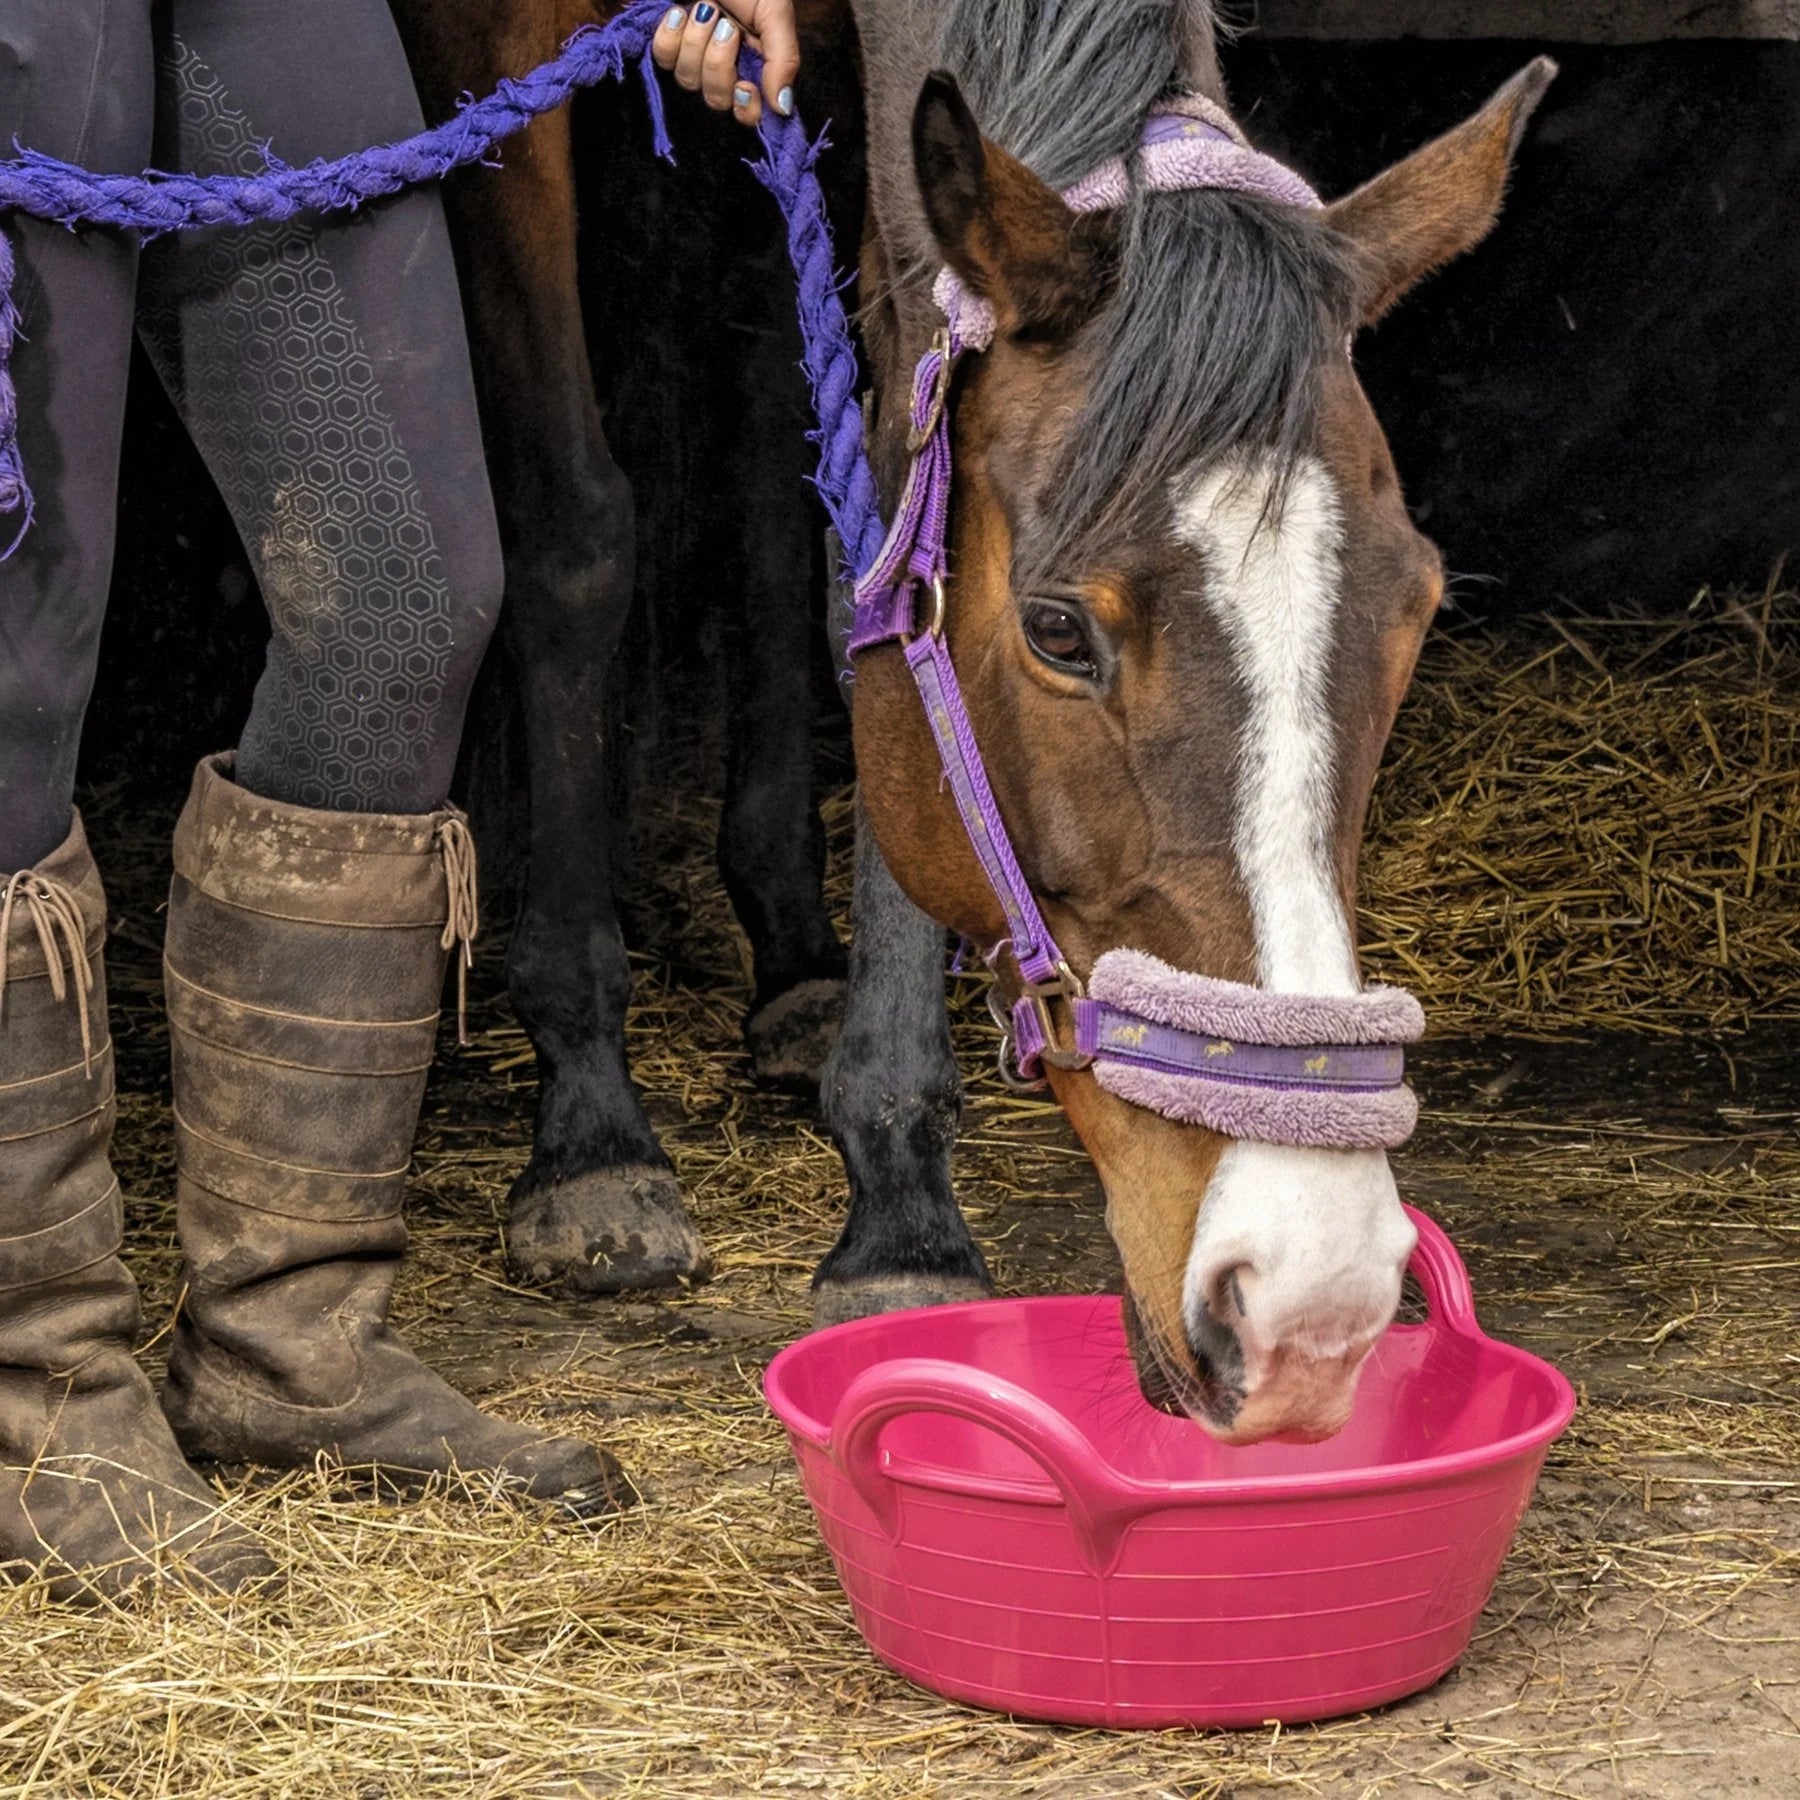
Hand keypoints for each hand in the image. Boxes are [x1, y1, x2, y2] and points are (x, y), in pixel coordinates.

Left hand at [651, 2, 799, 127]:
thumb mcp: (775, 12)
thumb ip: (783, 59)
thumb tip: (783, 109)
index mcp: (756, 66)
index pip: (751, 113)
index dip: (746, 109)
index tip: (745, 87)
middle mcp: (726, 69)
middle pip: (717, 101)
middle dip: (718, 64)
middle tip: (725, 26)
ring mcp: (694, 59)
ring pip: (689, 81)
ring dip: (696, 42)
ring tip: (704, 8)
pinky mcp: (667, 45)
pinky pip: (663, 60)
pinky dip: (670, 36)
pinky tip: (678, 12)